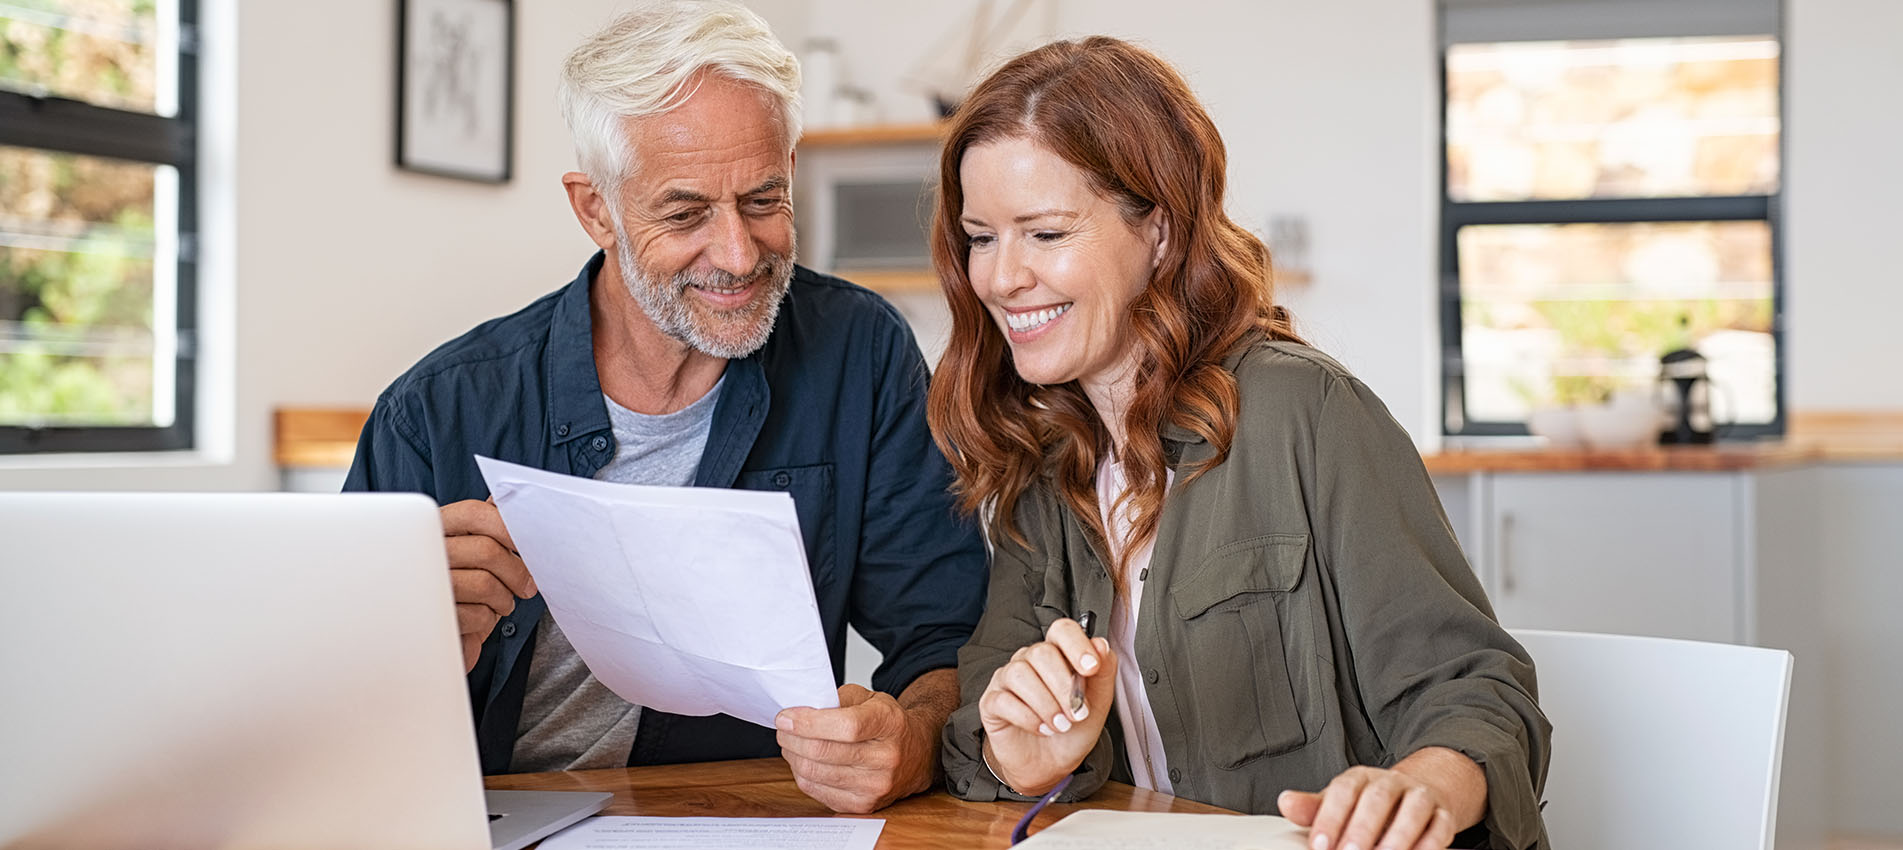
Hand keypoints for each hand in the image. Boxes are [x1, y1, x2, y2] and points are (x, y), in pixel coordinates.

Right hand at [441, 499, 536, 672]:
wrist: (432, 628)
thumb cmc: (462, 582)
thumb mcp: (473, 549)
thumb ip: (490, 521)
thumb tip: (509, 500)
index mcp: (436, 526)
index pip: (475, 514)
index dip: (508, 527)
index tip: (528, 546)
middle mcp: (427, 552)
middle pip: (487, 551)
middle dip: (517, 573)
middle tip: (526, 586)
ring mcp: (425, 585)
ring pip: (485, 585)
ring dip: (504, 599)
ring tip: (501, 603)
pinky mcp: (432, 616)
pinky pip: (476, 615)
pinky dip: (487, 620)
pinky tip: (479, 618)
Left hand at [775, 683, 934, 812]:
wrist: (915, 754)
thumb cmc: (886, 724)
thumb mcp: (868, 698)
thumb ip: (836, 700)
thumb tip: (798, 712)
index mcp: (889, 723)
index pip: (845, 726)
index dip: (808, 722)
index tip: (785, 717)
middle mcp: (886, 757)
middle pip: (824, 752)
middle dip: (792, 738)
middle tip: (783, 728)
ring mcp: (875, 785)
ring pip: (815, 773)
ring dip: (793, 756)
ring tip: (790, 743)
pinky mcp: (862, 805)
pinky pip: (816, 791)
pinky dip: (802, 774)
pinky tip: (803, 761)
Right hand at [977, 617, 1115, 794]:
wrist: (1050, 765)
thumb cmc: (1072, 731)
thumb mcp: (1098, 706)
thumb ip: (1103, 673)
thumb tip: (1101, 645)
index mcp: (1057, 654)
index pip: (1062, 630)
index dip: (1077, 645)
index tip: (1091, 668)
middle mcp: (1029, 660)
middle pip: (1041, 652)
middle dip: (1064, 686)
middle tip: (1078, 714)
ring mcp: (1007, 679)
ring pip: (1020, 674)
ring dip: (1046, 704)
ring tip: (1060, 726)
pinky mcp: (991, 702)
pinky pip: (1004, 700)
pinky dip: (1028, 718)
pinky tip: (1041, 729)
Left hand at [1276, 748, 1486, 849]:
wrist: (1419, 792)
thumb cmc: (1371, 803)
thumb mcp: (1339, 802)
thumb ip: (1313, 807)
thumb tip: (1285, 802)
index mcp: (1360, 778)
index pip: (1343, 791)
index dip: (1330, 818)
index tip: (1319, 845)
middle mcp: (1391, 783)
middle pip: (1378, 797)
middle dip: (1363, 828)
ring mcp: (1419, 796)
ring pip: (1412, 810)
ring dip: (1398, 836)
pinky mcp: (1442, 814)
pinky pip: (1440, 825)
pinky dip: (1430, 842)